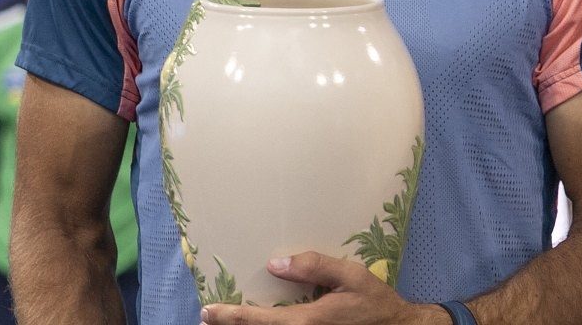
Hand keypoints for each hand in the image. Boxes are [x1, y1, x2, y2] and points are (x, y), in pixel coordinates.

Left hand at [199, 252, 450, 324]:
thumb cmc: (373, 302)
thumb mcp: (350, 276)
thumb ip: (314, 267)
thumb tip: (274, 263)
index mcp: (306, 321)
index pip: (258, 320)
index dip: (230, 316)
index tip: (208, 311)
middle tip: (209, 317)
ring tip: (226, 321)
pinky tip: (260, 322)